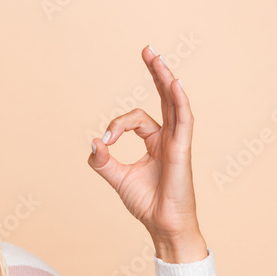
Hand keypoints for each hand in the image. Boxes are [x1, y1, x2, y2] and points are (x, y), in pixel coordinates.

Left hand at [88, 46, 206, 262]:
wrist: (163, 225)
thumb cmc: (146, 203)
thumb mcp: (117, 178)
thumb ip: (102, 161)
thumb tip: (93, 142)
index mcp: (156, 142)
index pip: (136, 119)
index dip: (117, 125)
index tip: (105, 141)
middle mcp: (169, 137)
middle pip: (163, 97)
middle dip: (155, 72)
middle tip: (146, 49)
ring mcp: (178, 142)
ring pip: (173, 102)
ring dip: (164, 78)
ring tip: (155, 56)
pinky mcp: (182, 150)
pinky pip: (183, 120)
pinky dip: (178, 101)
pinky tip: (173, 82)